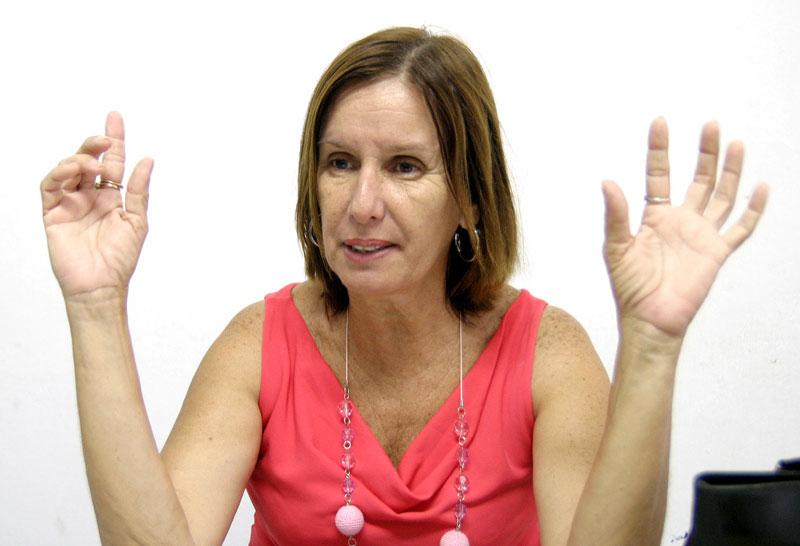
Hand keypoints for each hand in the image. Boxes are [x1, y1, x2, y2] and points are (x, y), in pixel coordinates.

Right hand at [41, 112, 153, 298]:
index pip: (111, 162)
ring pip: (68, 168)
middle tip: (105, 140)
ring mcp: (70, 203)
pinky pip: (50, 186)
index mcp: (111, 197)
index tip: (115, 117)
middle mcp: (90, 196)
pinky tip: (75, 171)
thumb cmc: (119, 258)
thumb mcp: (137, 220)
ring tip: (94, 165)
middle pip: (88, 160)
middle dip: (95, 144)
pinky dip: (59, 173)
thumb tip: (147, 160)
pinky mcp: (53, 213)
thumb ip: (139, 190)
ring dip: (79, 159)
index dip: (114, 140)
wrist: (100, 285)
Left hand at [602, 118, 767, 337]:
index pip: (659, 174)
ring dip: (730, 171)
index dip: (659, 149)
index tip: (660, 122)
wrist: (650, 319)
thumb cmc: (629, 287)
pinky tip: (762, 187)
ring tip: (735, 143)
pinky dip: (753, 209)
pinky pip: (740, 228)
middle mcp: (681, 220)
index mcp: (654, 216)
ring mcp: (701, 234)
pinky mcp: (717, 252)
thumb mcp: (616, 248)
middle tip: (710, 125)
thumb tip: (607, 182)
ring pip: (722, 195)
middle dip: (704, 152)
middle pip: (698, 178)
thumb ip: (615, 215)